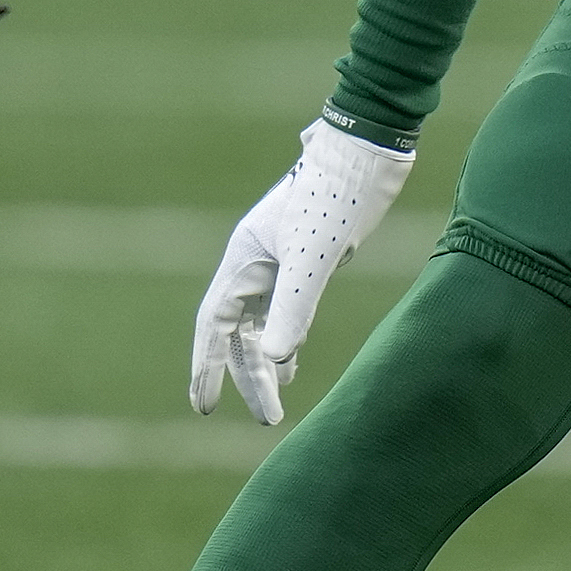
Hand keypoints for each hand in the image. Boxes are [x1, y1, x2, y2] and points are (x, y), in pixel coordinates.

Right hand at [191, 121, 415, 426]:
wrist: (365, 151)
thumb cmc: (334, 196)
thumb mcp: (312, 258)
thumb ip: (292, 309)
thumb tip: (274, 361)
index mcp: (243, 261)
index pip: (213, 326)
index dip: (206, 367)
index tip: (205, 408)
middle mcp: (254, 262)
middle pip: (237, 331)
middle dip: (247, 377)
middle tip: (268, 419)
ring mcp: (278, 260)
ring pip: (259, 322)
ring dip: (265, 360)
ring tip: (277, 397)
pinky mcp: (304, 257)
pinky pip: (282, 309)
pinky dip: (284, 338)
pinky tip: (292, 359)